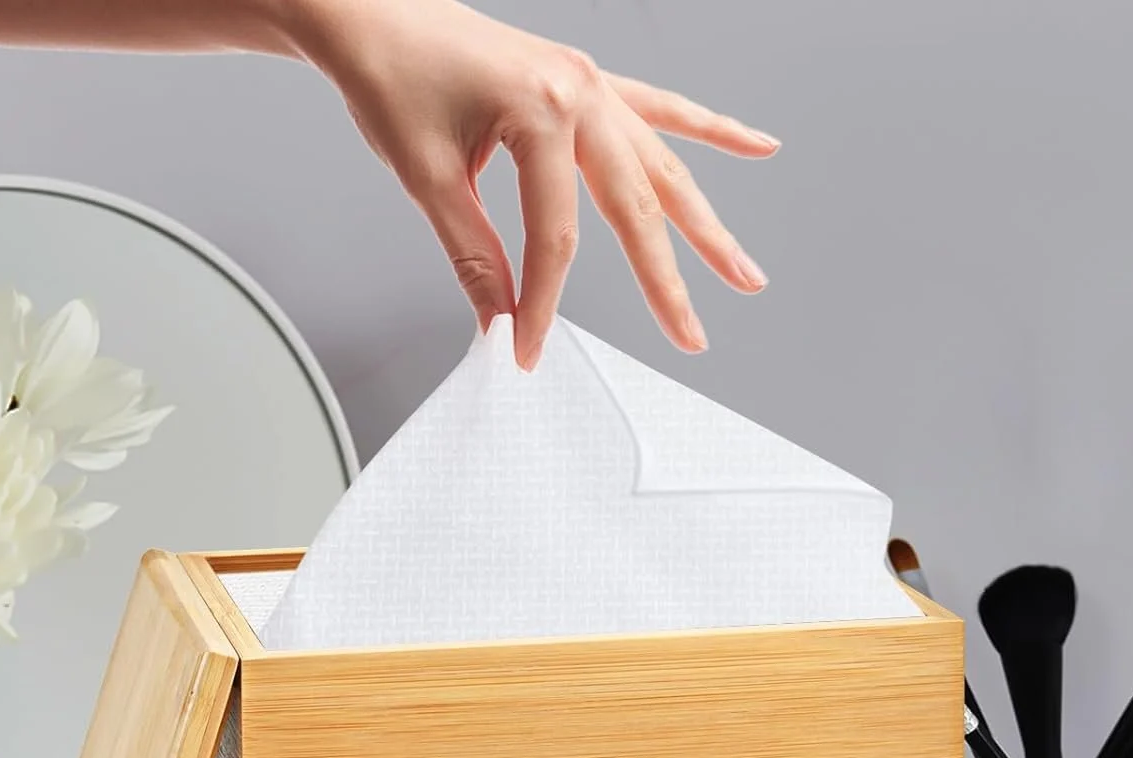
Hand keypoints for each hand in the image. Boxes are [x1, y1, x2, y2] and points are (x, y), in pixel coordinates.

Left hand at [291, 0, 777, 367]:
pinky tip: (757, 147)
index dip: (544, 302)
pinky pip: (660, 108)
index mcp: (542, 110)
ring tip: (743, 273)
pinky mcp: (588, 81)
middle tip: (691, 337)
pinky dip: (710, 129)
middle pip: (637, 206)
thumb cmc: (394, 76)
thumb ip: (474, 255)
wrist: (374, 14)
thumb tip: (502, 317)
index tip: (528, 348)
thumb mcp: (428, 177)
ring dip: (707, 221)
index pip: (556, 236)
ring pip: (664, 164)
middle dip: (668, 279)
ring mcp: (591, 82)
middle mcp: (581, 91)